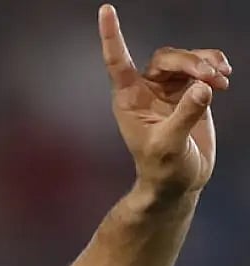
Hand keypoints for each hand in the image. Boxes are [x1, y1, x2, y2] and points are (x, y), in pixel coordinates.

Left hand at [99, 4, 230, 196]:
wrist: (179, 182)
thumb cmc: (163, 169)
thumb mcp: (170, 145)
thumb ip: (185, 115)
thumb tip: (203, 88)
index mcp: (128, 99)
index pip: (117, 61)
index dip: (111, 36)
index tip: (106, 10)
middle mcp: (145, 90)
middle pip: (166, 57)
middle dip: (190, 61)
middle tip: (211, 75)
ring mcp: (168, 90)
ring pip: (186, 60)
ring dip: (206, 63)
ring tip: (222, 79)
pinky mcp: (190, 93)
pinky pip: (202, 68)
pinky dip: (215, 67)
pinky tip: (225, 78)